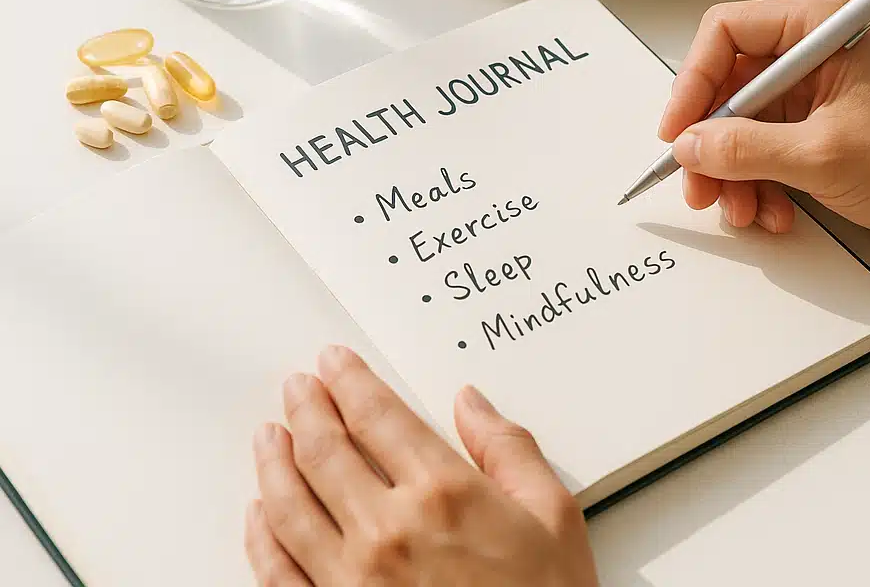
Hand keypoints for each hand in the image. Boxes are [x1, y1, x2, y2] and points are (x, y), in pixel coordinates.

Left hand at [245, 346, 597, 586]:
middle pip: (324, 450)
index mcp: (442, 493)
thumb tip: (472, 404)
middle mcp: (389, 532)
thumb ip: (508, 449)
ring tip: (268, 436)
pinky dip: (261, 539)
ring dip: (273, 462)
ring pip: (289, 506)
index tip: (335, 362)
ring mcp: (353, 581)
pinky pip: (278, 574)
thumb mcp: (553, 516)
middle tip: (298, 387)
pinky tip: (258, 516)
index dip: (348, 380)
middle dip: (306, 409)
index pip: (376, 414)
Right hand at [659, 0, 869, 261]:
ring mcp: (809, 89)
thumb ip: (744, 149)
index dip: (693, 81)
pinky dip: (756, 182)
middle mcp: (811, 49)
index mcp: (821, 24)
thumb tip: (688, 146)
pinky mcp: (809, 124)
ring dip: (731, 172)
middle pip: (726, 85)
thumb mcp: (820, 156)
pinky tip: (771, 212)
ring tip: (741, 210)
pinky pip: (758, 148)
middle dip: (709, 141)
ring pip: (737, 123)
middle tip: (698, 184)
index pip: (726, 31)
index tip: (677, 129)